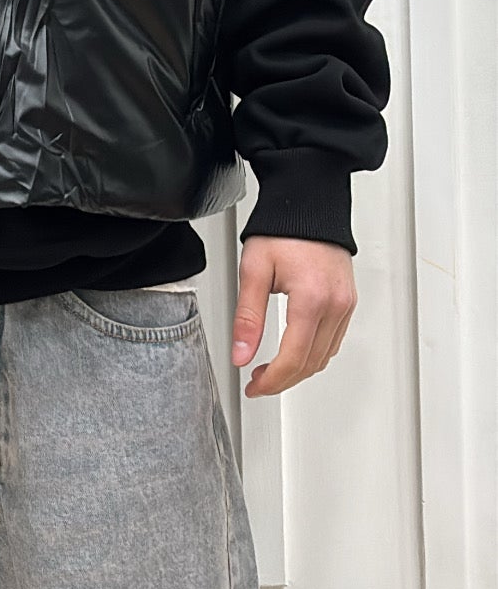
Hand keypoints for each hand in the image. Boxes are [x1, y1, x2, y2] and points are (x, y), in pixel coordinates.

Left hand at [231, 236, 355, 397]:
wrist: (308, 202)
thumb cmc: (282, 229)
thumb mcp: (254, 269)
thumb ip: (247, 316)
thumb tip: (241, 355)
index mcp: (312, 298)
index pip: (293, 359)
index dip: (271, 381)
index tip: (253, 386)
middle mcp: (335, 304)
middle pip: (311, 363)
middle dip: (283, 380)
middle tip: (258, 381)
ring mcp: (345, 303)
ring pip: (325, 356)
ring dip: (299, 370)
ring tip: (272, 369)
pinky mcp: (348, 300)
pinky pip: (334, 341)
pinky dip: (314, 354)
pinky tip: (295, 351)